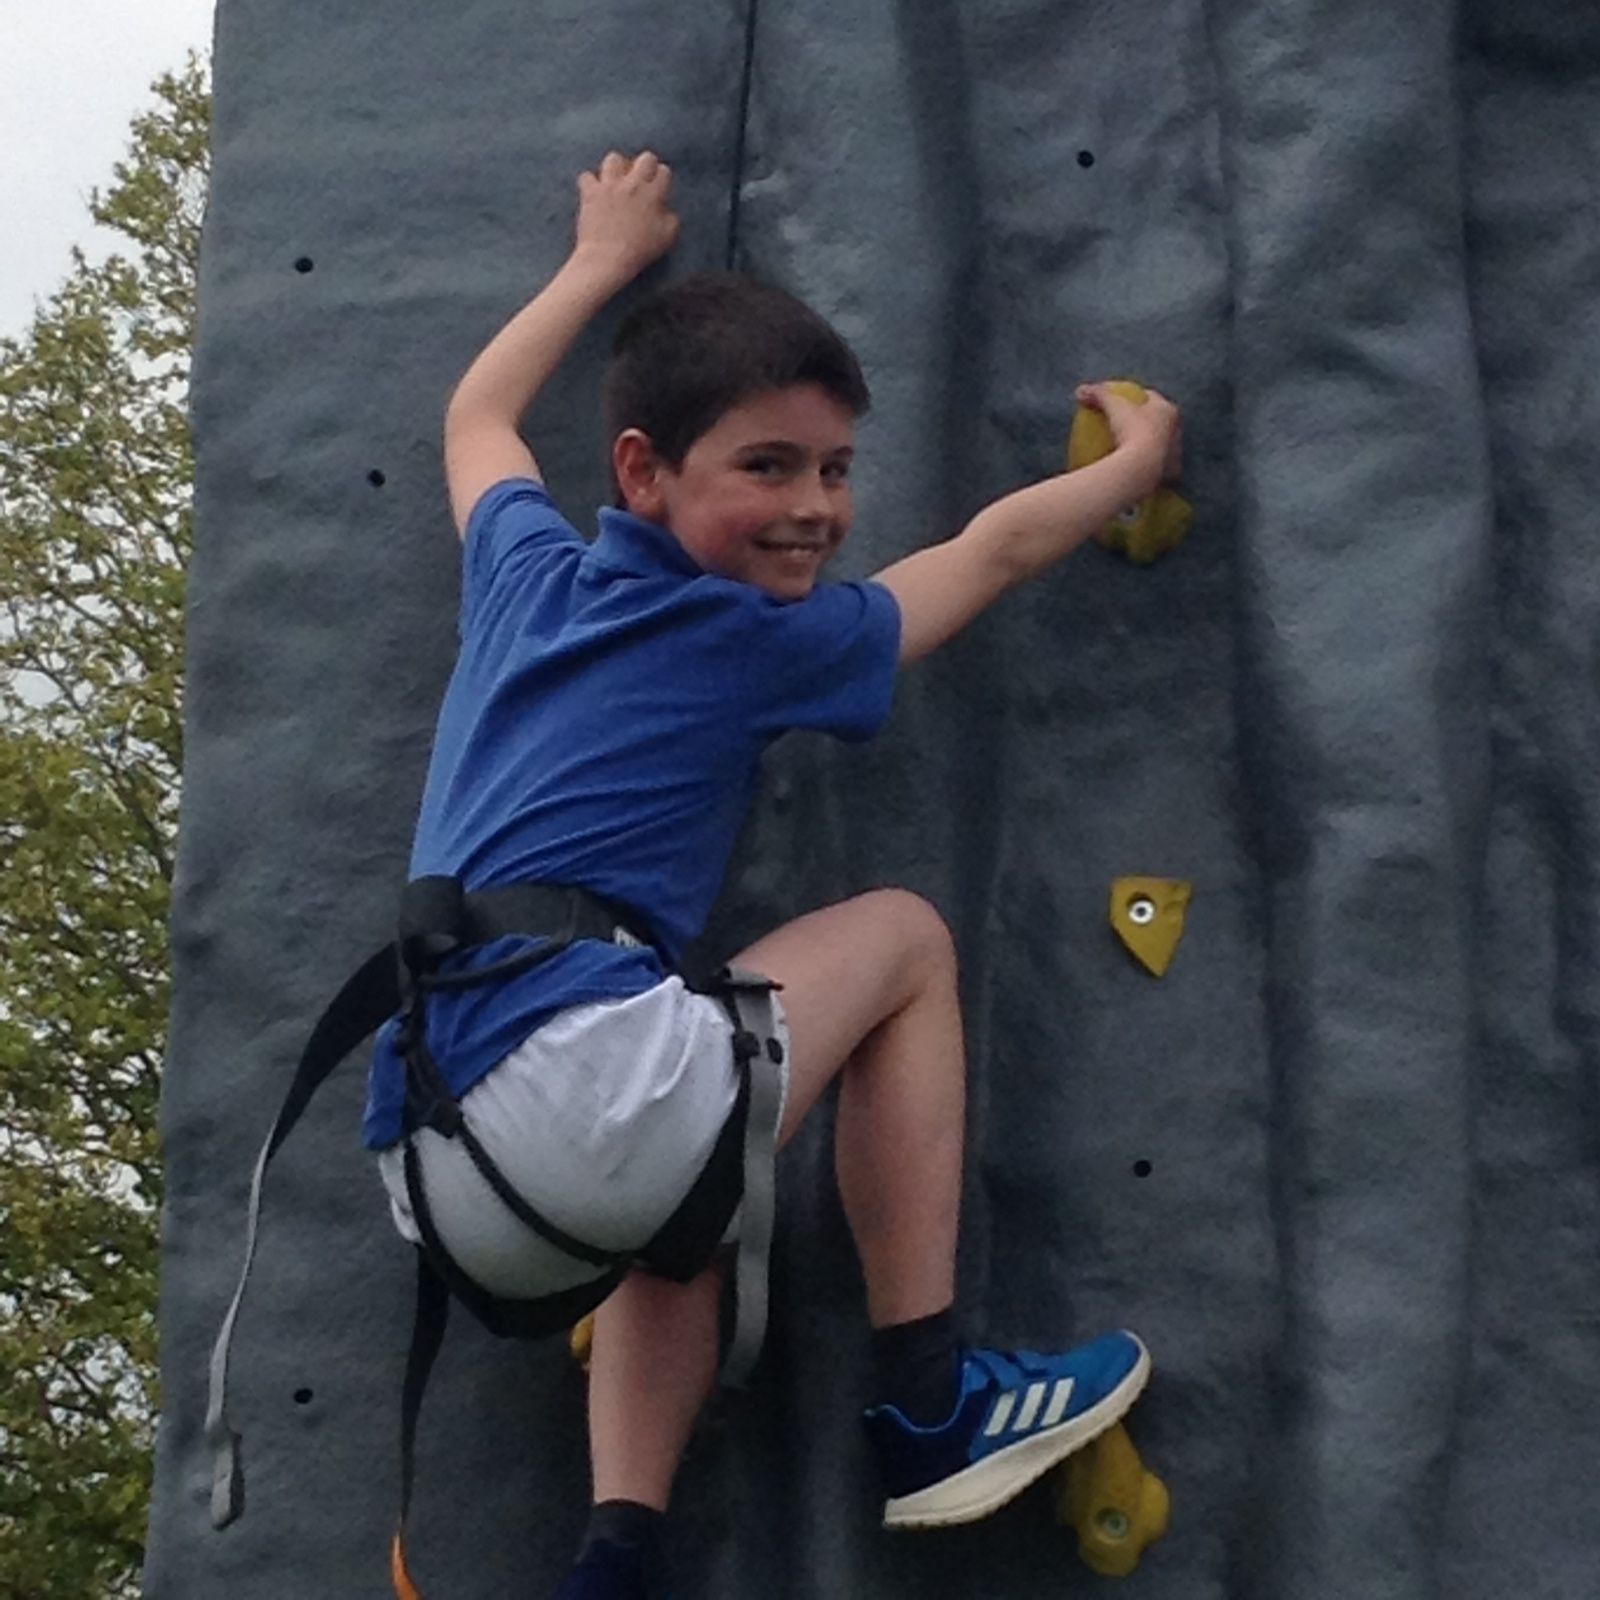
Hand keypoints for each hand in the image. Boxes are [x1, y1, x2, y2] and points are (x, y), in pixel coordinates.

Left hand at [573, 150, 679, 283]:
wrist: (608, 258)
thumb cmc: (639, 251)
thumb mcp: (667, 238)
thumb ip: (671, 218)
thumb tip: (667, 210)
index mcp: (653, 194)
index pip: (663, 171)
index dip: (662, 179)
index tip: (658, 189)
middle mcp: (633, 183)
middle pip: (644, 158)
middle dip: (645, 166)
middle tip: (640, 181)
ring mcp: (609, 185)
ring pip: (614, 159)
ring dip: (616, 168)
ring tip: (616, 181)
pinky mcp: (590, 192)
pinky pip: (586, 176)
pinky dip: (589, 184)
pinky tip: (593, 193)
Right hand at [1076, 382, 1182, 487]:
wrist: (1142, 469)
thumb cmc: (1132, 431)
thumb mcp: (1113, 407)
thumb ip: (1099, 395)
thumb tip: (1080, 390)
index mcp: (1168, 411)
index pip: (1151, 397)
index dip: (1137, 397)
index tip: (1122, 400)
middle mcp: (1176, 431)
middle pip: (1160, 421)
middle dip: (1146, 421)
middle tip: (1126, 424)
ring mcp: (1174, 455)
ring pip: (1161, 446)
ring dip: (1149, 446)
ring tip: (1129, 449)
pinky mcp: (1169, 476)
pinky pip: (1154, 469)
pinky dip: (1145, 468)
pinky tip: (1131, 471)